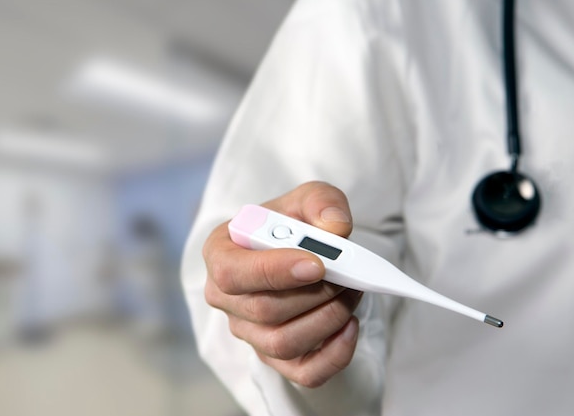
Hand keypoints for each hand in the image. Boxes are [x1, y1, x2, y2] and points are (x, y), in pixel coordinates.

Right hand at [203, 181, 361, 387]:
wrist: (299, 252)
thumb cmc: (293, 225)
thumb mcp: (308, 199)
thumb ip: (321, 202)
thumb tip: (335, 228)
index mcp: (221, 254)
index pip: (231, 273)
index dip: (272, 272)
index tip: (316, 265)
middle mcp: (226, 298)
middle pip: (263, 310)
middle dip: (314, 294)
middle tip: (348, 275)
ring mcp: (248, 332)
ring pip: (283, 343)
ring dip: (327, 318)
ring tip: (352, 292)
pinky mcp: (274, 356)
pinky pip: (302, 373)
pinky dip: (333, 355)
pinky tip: (350, 326)